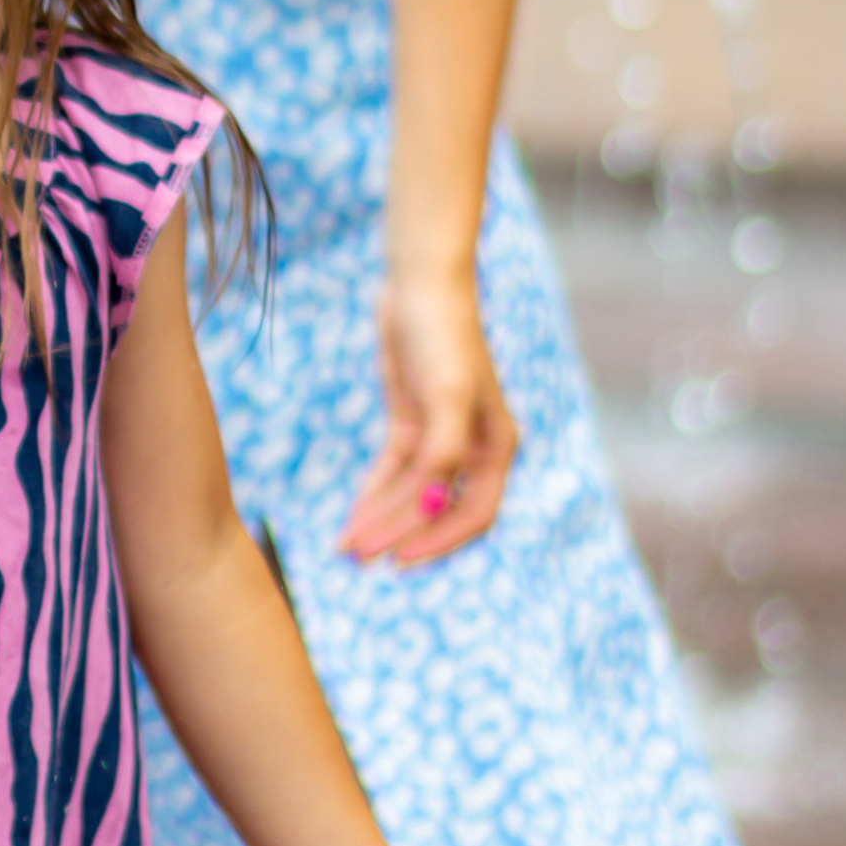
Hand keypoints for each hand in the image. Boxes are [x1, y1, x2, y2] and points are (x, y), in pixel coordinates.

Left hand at [340, 265, 517, 564]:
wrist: (421, 287)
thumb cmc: (444, 336)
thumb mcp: (447, 394)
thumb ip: (444, 452)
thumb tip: (434, 505)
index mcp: (496, 448)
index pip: (474, 514)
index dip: (438, 540)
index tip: (399, 559)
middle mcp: (473, 450)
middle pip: (436, 510)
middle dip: (398, 534)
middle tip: (358, 557)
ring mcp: (440, 438)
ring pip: (411, 494)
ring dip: (382, 519)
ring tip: (348, 546)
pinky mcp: (412, 424)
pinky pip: (394, 472)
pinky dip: (375, 494)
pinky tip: (355, 516)